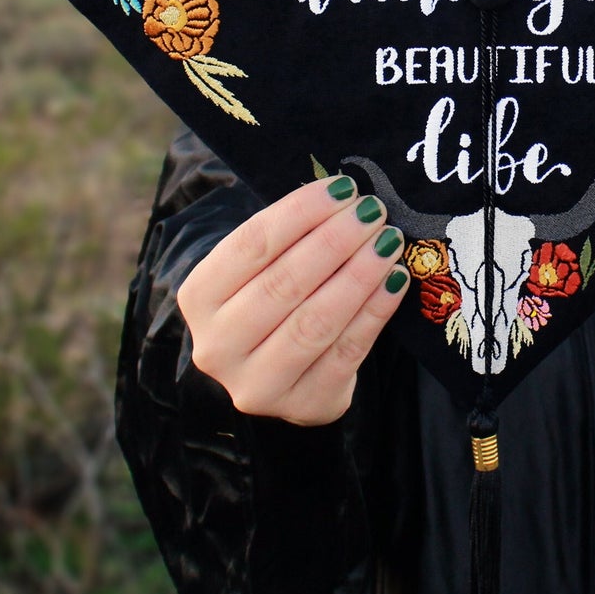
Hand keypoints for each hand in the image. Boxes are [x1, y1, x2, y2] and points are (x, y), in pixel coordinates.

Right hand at [176, 175, 408, 425]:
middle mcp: (217, 346)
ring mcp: (257, 384)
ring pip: (315, 322)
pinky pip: (347, 352)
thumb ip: (291, 235)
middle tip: (373, 211)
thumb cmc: (272, 298)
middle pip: (283, 283)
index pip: (251, 245)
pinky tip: (395, 280)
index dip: (301, 212)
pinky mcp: (304, 405)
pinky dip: (375, 311)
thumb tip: (346, 195)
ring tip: (388, 241)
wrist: (278, 373)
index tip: (342, 188)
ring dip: (358, 275)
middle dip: (335, 241)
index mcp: (199, 297)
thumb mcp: (261, 267)